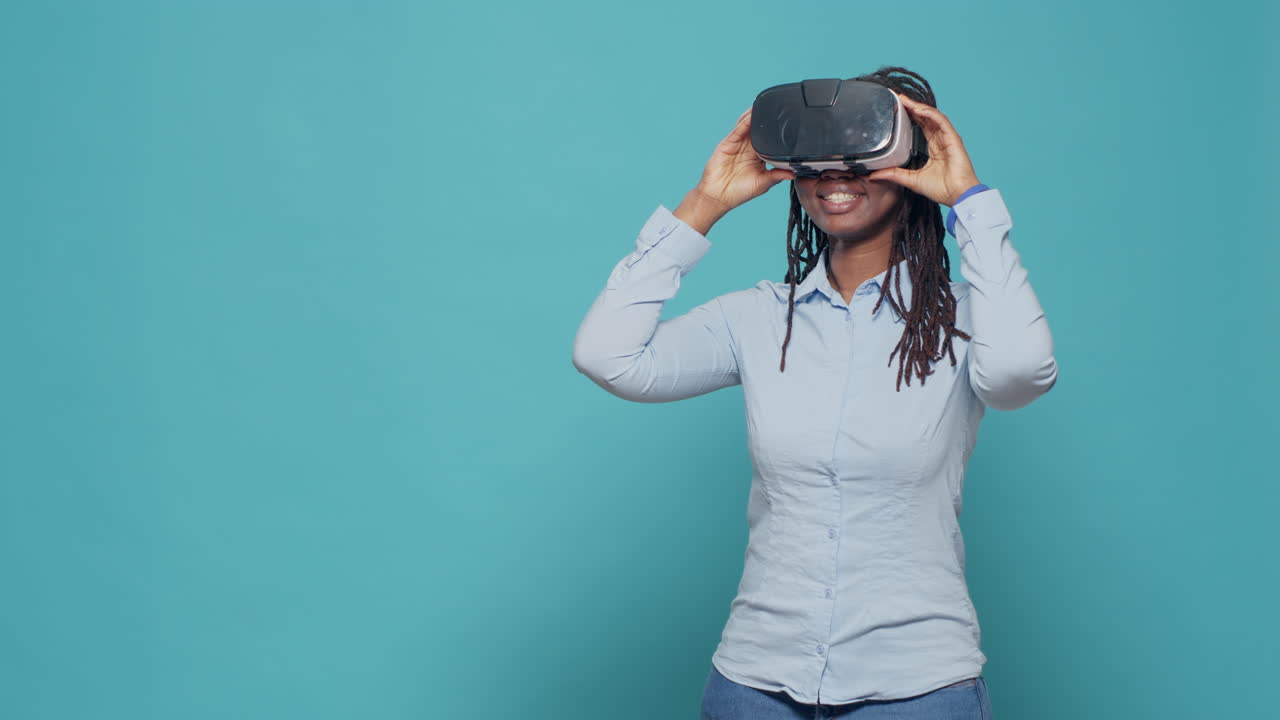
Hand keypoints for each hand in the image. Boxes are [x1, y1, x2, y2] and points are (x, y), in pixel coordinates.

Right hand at [693, 107, 795, 215]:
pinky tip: (751, 117)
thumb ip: (776, 176)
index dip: (775, 131)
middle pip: (758, 129)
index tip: (787, 122)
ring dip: (754, 116)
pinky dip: (744, 123)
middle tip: (778, 107)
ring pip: (747, 126)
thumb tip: (793, 174)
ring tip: (764, 104)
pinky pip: (737, 131)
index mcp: (758, 156)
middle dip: (766, 118)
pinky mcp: (727, 144)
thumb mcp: (763, 183)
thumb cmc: (738, 192)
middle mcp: (748, 148)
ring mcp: (737, 144)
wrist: (718, 197)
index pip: (769, 139)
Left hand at [867, 93, 981, 206]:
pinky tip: (919, 109)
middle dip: (912, 107)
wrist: (957, 196)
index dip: (910, 116)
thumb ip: (893, 174)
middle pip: (925, 118)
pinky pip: (941, 121)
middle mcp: (940, 141)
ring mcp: (948, 138)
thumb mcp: (910, 179)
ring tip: (905, 100)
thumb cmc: (941, 189)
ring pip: (932, 117)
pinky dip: (930, 114)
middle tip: (898, 98)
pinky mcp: (953, 139)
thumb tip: (874, 175)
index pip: (921, 126)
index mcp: (933, 148)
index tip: (897, 109)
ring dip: (918, 107)